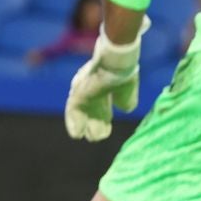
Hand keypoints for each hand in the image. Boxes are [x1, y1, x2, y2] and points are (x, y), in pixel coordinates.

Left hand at [64, 20, 149, 141]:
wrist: (117, 64)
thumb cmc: (124, 75)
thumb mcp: (127, 91)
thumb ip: (126, 101)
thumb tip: (124, 108)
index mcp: (104, 87)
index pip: (102, 105)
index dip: (103, 118)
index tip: (106, 130)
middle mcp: (92, 89)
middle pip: (91, 110)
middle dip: (94, 123)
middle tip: (95, 137)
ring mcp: (83, 91)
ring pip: (80, 112)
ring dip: (83, 125)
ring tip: (86, 136)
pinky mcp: (77, 94)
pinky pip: (72, 111)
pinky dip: (73, 123)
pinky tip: (75, 134)